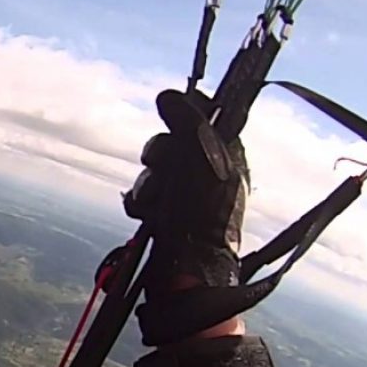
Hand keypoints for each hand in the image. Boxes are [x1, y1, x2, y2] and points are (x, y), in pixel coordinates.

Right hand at [128, 89, 251, 344]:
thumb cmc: (204, 218)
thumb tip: (168, 93)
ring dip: (148, 185)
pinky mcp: (163, 216)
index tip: (173, 123)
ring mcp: (184, 197)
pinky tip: (146, 216)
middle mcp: (206, 175)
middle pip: (170, 143)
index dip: (184, 119)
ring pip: (152, 171)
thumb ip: (188, 123)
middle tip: (164, 168)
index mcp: (227, 158)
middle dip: (160, 156)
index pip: (203, 120)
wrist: (188, 273)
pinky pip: (142, 196)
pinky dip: (139, 203)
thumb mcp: (202, 160)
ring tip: (156, 205)